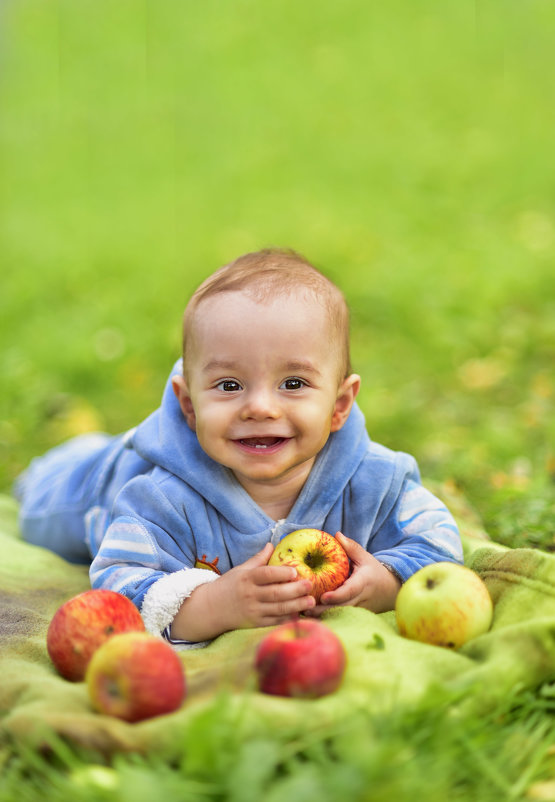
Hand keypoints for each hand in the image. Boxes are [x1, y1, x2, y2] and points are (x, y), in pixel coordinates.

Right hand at [171, 543, 315, 640]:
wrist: (210, 608)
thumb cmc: (229, 585)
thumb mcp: (241, 569)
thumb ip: (258, 559)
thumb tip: (272, 544)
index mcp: (247, 578)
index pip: (266, 574)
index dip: (281, 573)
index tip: (296, 571)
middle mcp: (250, 595)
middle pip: (275, 593)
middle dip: (295, 590)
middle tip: (310, 585)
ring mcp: (253, 611)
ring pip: (277, 609)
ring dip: (296, 605)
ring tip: (311, 602)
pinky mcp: (255, 623)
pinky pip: (274, 621)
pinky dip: (288, 619)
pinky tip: (300, 615)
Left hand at [304, 532, 401, 616]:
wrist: (390, 590)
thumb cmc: (374, 571)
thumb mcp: (365, 557)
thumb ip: (351, 547)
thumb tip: (336, 534)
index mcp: (363, 582)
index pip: (350, 591)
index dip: (337, 596)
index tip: (323, 597)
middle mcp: (362, 598)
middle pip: (342, 607)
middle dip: (324, 610)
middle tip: (306, 609)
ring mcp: (360, 610)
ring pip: (341, 616)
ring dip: (324, 617)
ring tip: (306, 614)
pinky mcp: (356, 617)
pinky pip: (341, 619)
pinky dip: (329, 620)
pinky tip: (313, 620)